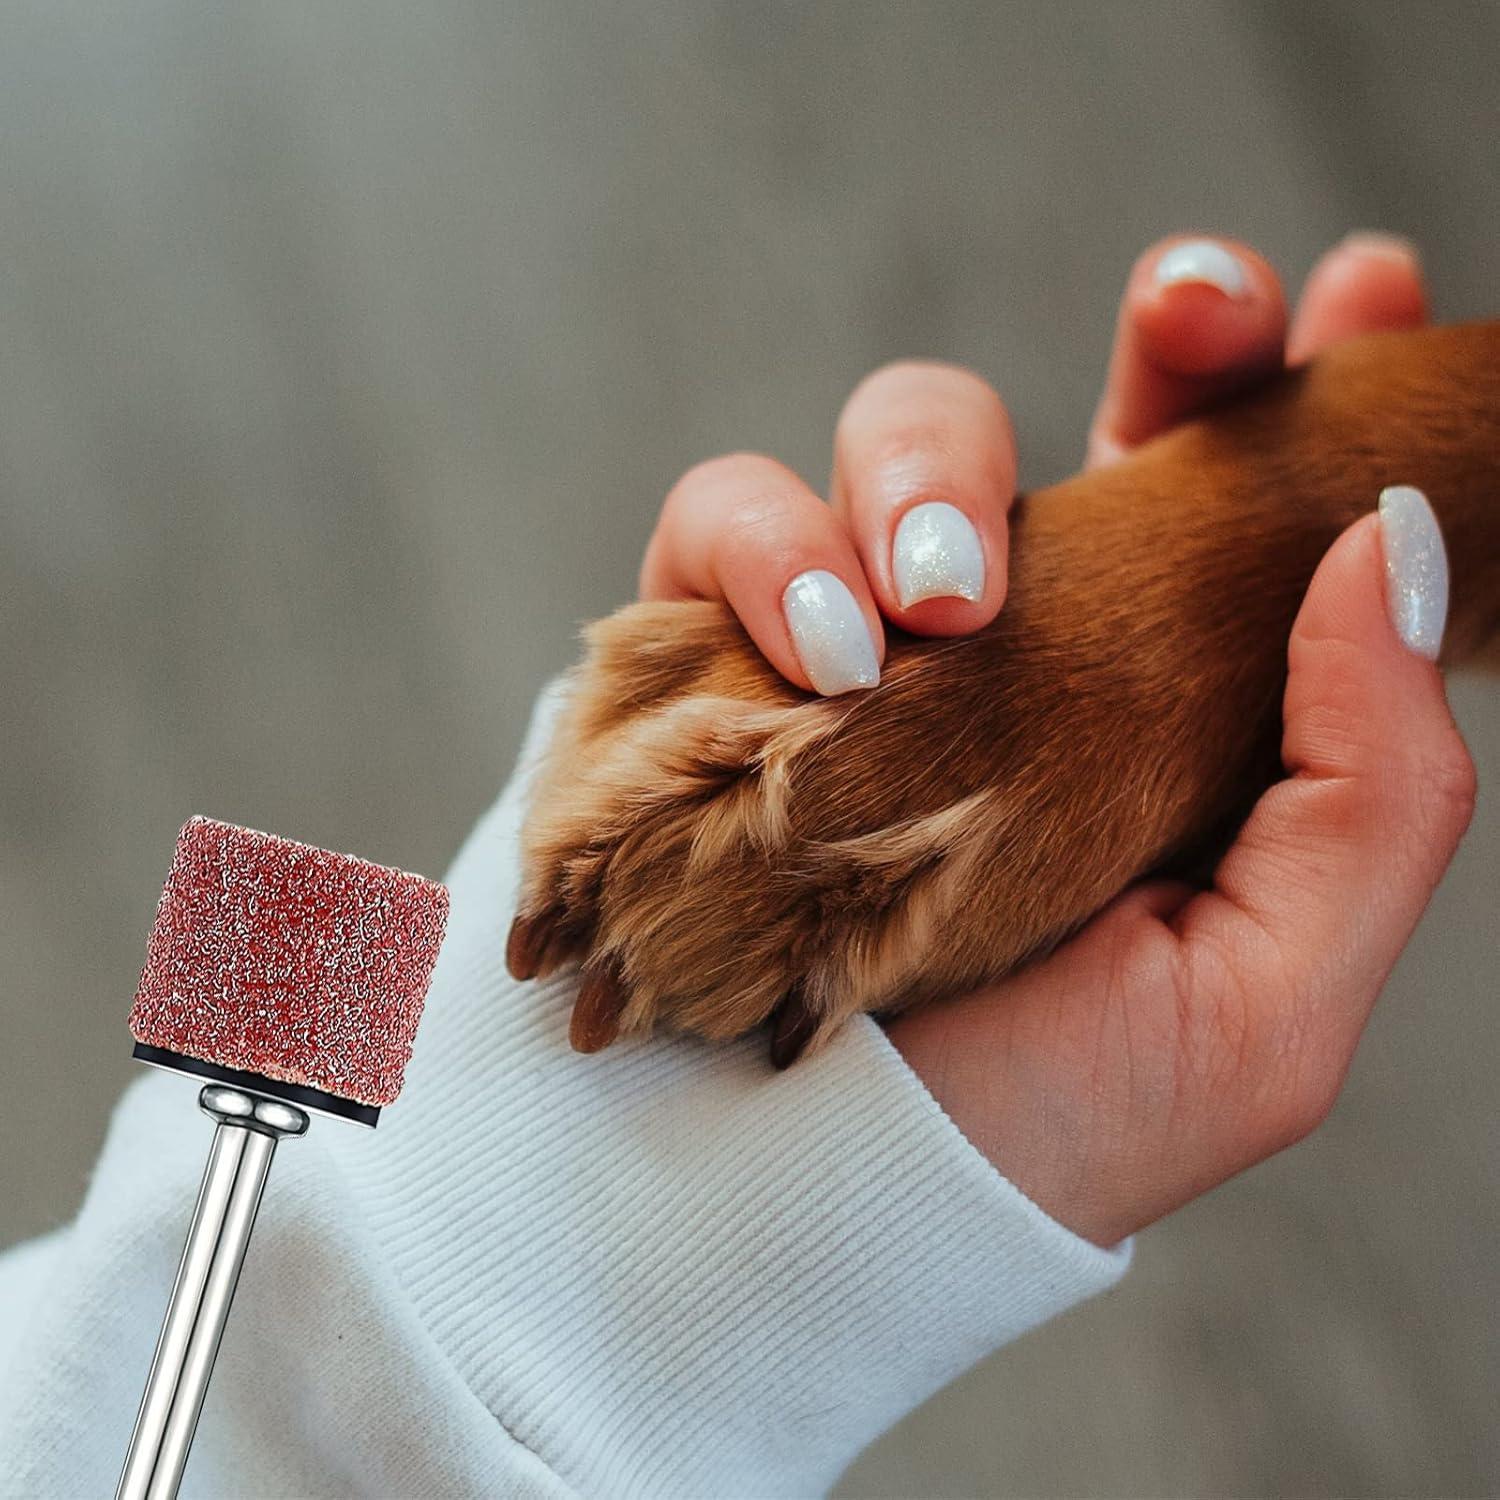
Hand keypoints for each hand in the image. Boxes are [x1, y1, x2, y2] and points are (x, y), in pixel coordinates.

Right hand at [637, 233, 1473, 1245]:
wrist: (786, 1210)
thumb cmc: (1022, 1127)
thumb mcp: (1259, 1007)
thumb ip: (1372, 794)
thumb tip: (1389, 547)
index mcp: (1158, 711)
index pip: (1243, 511)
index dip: (1297, 385)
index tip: (1356, 285)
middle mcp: (1013, 652)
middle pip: (1094, 412)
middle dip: (1163, 334)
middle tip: (1192, 316)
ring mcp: (857, 639)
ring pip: (900, 434)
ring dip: (925, 469)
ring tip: (932, 609)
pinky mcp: (709, 652)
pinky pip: (722, 518)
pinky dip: (765, 553)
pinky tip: (816, 654)